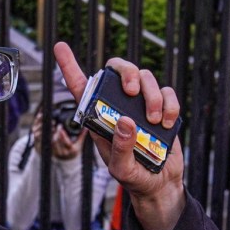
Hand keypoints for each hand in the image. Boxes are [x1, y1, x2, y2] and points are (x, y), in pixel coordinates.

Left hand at [49, 120, 85, 160]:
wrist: (69, 159)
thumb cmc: (75, 150)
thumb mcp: (79, 144)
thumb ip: (82, 135)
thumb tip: (86, 128)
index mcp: (72, 150)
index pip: (66, 141)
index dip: (62, 134)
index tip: (60, 126)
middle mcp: (65, 152)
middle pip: (57, 141)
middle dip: (56, 132)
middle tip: (55, 125)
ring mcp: (58, 153)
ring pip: (52, 142)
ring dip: (51, 135)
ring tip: (52, 128)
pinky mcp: (53, 153)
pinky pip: (50, 144)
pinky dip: (49, 138)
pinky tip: (50, 133)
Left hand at [53, 42, 184, 229]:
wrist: (160, 184)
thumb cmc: (133, 177)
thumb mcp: (121, 169)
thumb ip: (120, 148)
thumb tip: (125, 122)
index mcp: (100, 116)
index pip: (82, 86)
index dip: (69, 66)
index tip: (60, 46)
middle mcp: (119, 105)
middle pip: (118, 69)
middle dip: (126, 72)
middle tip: (133, 93)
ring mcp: (141, 104)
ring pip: (146, 77)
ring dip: (152, 95)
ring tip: (155, 120)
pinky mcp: (162, 108)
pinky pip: (167, 91)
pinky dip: (170, 104)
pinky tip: (167, 123)